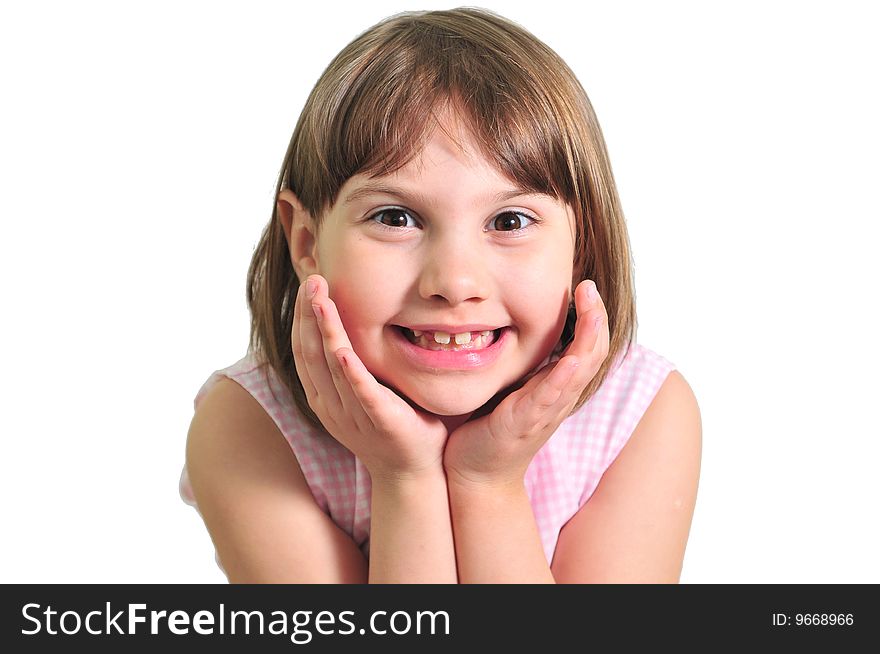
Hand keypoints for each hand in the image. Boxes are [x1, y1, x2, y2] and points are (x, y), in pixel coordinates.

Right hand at [292, 274, 448, 480]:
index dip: (303, 317)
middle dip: (309, 313)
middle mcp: (330, 404)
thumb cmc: (392, 425)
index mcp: (324, 396)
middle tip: (312, 279)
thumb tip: (349, 328)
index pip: (305, 350)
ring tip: (320, 299)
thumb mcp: (363, 391)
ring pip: (330, 366)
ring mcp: (352, 413)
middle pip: (311, 352)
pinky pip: (361, 392)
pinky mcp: (380, 420)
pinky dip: (350, 371)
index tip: (309, 285)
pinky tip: (342, 350)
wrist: (411, 471)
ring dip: (324, 330)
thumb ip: (353, 364)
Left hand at [443, 279, 609, 487]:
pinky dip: (562, 379)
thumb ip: (526, 363)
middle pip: (592, 354)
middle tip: (590, 287)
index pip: (587, 346)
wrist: (477, 474)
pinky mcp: (524, 424)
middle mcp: (558, 398)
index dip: (592, 316)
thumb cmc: (491, 429)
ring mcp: (544, 411)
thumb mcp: (514, 387)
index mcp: (556, 386)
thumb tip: (519, 324)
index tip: (585, 287)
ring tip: (592, 310)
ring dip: (588, 340)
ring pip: (579, 373)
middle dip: (596, 319)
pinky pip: (549, 399)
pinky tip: (568, 360)